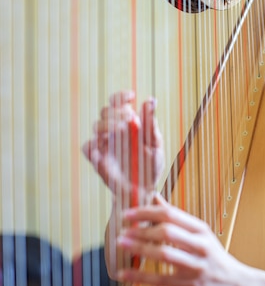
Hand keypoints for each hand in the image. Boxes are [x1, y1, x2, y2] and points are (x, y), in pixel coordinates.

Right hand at [82, 90, 164, 206]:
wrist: (144, 189)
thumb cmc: (150, 165)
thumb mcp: (155, 144)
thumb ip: (151, 123)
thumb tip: (151, 100)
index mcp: (127, 124)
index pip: (118, 103)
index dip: (121, 96)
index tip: (131, 96)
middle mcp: (113, 132)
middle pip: (105, 111)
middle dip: (116, 111)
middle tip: (129, 119)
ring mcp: (104, 145)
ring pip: (96, 126)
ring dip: (107, 124)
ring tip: (121, 129)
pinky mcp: (97, 159)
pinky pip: (87, 148)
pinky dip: (93, 146)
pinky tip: (104, 148)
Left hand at [114, 194, 243, 285]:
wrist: (237, 285)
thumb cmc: (215, 258)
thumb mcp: (201, 234)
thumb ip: (177, 217)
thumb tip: (154, 197)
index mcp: (201, 230)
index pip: (171, 214)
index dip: (146, 212)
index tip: (128, 213)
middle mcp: (199, 245)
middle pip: (167, 232)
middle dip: (141, 230)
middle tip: (123, 230)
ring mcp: (195, 266)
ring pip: (164, 254)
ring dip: (140, 248)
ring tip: (122, 244)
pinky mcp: (189, 285)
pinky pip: (160, 280)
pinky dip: (140, 276)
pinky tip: (124, 273)